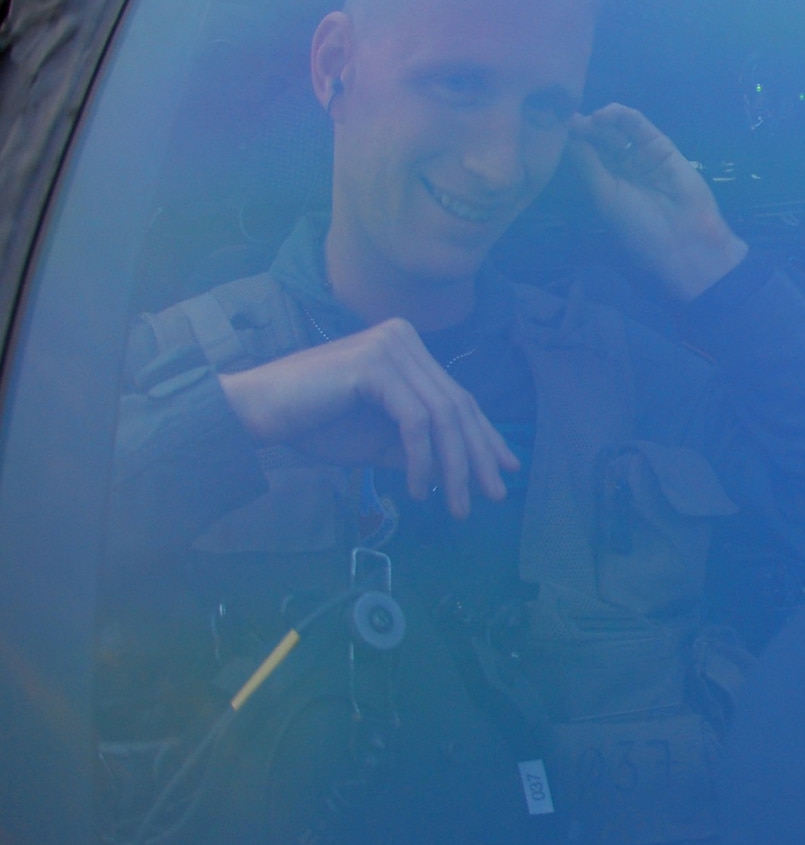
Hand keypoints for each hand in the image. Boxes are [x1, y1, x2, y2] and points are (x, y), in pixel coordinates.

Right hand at [217, 318, 518, 518]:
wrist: (258, 413)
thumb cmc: (316, 424)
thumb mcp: (380, 441)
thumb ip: (420, 449)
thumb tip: (462, 473)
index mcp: (408, 348)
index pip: (458, 398)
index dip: (485, 435)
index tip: (506, 468)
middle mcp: (404, 339)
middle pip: (458, 406)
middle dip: (479, 455)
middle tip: (494, 495)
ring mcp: (390, 347)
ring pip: (443, 416)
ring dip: (455, 467)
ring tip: (458, 506)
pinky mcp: (374, 365)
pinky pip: (415, 421)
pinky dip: (422, 460)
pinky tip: (420, 490)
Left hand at [566, 104, 748, 300]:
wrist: (682, 236)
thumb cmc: (637, 224)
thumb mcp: (604, 194)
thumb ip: (587, 163)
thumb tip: (566, 134)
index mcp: (606, 183)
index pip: (585, 155)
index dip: (572, 141)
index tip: (553, 130)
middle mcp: (623, 167)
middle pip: (599, 139)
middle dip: (583, 129)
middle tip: (567, 120)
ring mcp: (641, 155)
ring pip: (617, 129)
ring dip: (599, 121)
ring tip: (584, 120)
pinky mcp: (660, 145)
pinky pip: (638, 125)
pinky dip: (620, 115)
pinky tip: (603, 115)